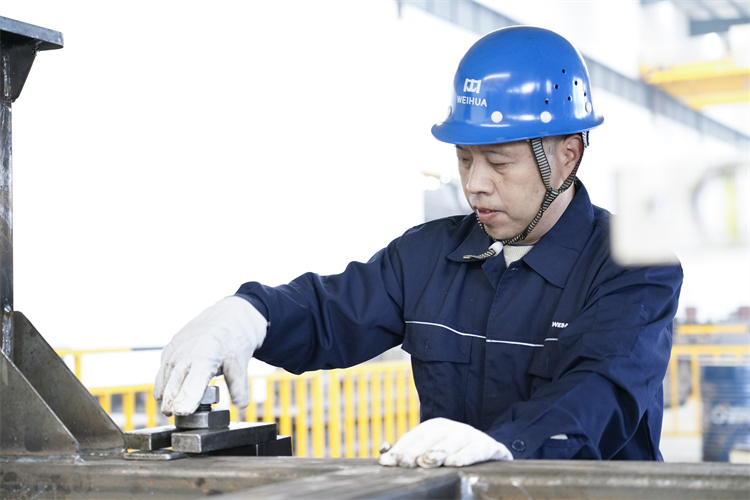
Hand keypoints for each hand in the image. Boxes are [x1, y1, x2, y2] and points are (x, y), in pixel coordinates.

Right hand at [153, 296, 266, 415]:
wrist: (226, 318)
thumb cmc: (232, 340)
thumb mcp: (241, 362)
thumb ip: (239, 385)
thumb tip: (241, 404)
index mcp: (206, 356)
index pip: (192, 381)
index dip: (186, 398)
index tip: (181, 412)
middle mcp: (186, 352)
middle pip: (174, 382)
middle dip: (171, 401)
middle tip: (171, 414)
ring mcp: (175, 350)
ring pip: (165, 377)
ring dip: (165, 394)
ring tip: (169, 409)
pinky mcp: (169, 349)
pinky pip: (163, 370)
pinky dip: (163, 384)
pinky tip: (167, 394)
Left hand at [379, 418, 512, 467]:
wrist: (491, 455)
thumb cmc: (454, 455)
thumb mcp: (431, 451)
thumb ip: (409, 451)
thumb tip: (383, 450)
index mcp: (437, 426)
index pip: (416, 435)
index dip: (402, 448)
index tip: (388, 461)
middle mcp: (454, 428)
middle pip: (433, 437)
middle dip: (417, 450)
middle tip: (405, 463)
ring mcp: (472, 436)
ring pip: (455, 441)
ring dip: (440, 451)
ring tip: (428, 462)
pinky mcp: (490, 446)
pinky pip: (478, 450)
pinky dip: (467, 456)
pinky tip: (455, 464)